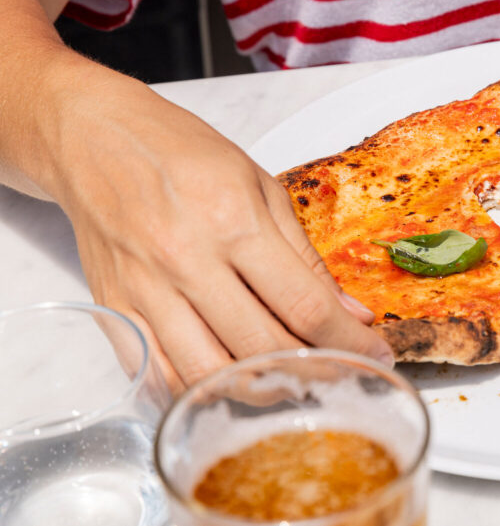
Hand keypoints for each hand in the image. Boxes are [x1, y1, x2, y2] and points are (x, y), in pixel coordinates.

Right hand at [44, 70, 392, 391]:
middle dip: (314, 371)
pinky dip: (199, 392)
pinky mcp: (115, 309)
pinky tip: (230, 388)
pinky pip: (159, 374)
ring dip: (260, 390)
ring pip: (209, 372)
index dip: (346, 342)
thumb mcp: (260, 186)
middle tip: (343, 378)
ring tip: (293, 385)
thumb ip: (305, 256)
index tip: (374, 356)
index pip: (303, 304)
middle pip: (261, 344)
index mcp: (233, 222)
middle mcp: (187, 260)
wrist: (94, 138)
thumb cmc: (181, 153)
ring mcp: (146, 290)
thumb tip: (348, 312)